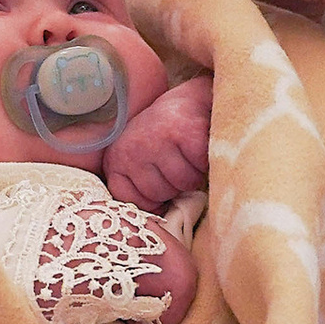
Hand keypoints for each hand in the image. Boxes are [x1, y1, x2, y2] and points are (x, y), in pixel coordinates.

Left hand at [103, 75, 211, 213]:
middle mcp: (131, 148)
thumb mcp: (141, 162)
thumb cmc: (165, 139)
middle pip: (160, 194)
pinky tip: (201, 145)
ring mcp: (157, 139)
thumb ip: (140, 190)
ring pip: (183, 183)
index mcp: (117, 158)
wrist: (190, 100)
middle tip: (179, 162)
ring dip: (194, 173)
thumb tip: (152, 223)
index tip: (162, 183)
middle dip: (175, 184)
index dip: (152, 200)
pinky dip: (207, 160)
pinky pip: (200, 165)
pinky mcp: (185, 132)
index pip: (131, 201)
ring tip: (190, 154)